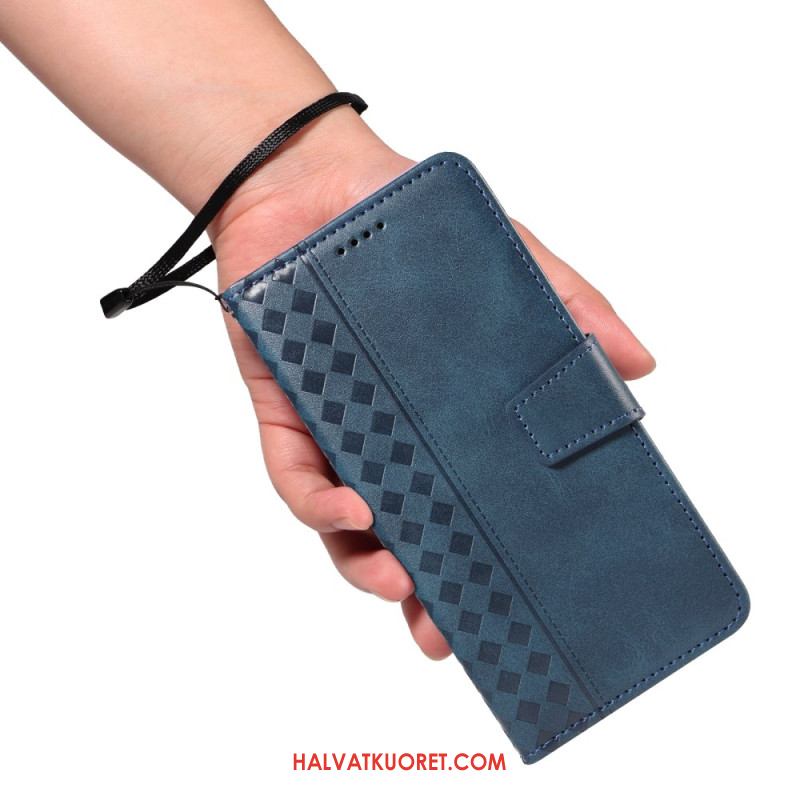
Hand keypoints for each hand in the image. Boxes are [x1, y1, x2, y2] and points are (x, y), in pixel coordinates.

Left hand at [210, 112, 654, 659]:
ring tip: (403, 585)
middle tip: (443, 633)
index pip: (464, 503)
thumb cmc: (413, 228)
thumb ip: (569, 309)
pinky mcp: (282, 409)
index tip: (507, 604)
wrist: (317, 183)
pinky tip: (355, 511)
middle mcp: (387, 436)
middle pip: (401, 531)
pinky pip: (294, 473)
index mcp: (440, 418)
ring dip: (367, 565)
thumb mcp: (506, 268)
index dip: (480, 557)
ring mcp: (334, 429)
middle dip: (419, 592)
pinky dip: (320, 502)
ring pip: (344, 522)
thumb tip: (641, 366)